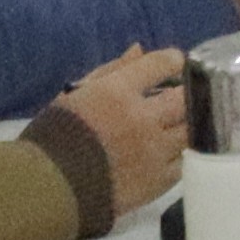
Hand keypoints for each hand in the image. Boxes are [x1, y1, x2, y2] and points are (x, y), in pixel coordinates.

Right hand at [53, 46, 190, 214]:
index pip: (160, 64)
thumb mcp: (75, 95)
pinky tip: (171, 149)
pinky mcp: (159, 181)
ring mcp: (153, 151)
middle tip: (180, 95)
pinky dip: (182, 151)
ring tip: (177, 122)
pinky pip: (185, 160)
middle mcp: (141, 119)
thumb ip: (111, 71)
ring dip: (188, 122)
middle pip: (185, 97)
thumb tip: (139, 49)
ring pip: (191, 129)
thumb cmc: (55, 138)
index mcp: (115, 93)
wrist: (48, 191)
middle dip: (186, 92)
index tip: (174, 63)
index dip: (172, 61)